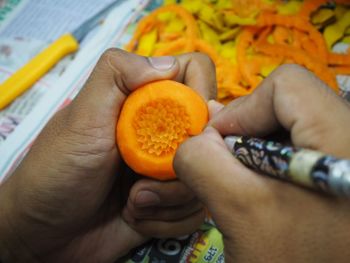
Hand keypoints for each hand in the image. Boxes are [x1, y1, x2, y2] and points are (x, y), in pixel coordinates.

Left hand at [0, 49, 215, 262]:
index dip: (200, 95)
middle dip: (184, 163)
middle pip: (211, 132)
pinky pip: (195, 210)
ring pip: (207, 175)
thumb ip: (116, 75)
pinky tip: (135, 217)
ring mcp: (168, 169)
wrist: (46, 234)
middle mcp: (164, 132)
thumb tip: (169, 63)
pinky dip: (166, 219)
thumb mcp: (82, 116)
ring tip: (133, 202)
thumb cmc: (59, 171)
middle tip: (146, 177)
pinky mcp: (170, 204)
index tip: (186, 126)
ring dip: (169, 198)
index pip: (196, 76)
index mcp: (146, 102)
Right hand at [174, 64, 349, 261]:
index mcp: (347, 139)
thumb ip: (204, 163)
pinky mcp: (339, 172)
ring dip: (257, 152)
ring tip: (249, 186)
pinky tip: (267, 192)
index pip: (288, 85)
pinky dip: (272, 164)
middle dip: (247, 134)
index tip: (219, 144)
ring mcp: (347, 158)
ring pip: (292, 128)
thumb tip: (199, 138)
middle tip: (229, 170)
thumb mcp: (240, 212)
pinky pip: (301, 149)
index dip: (244, 109)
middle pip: (289, 105)